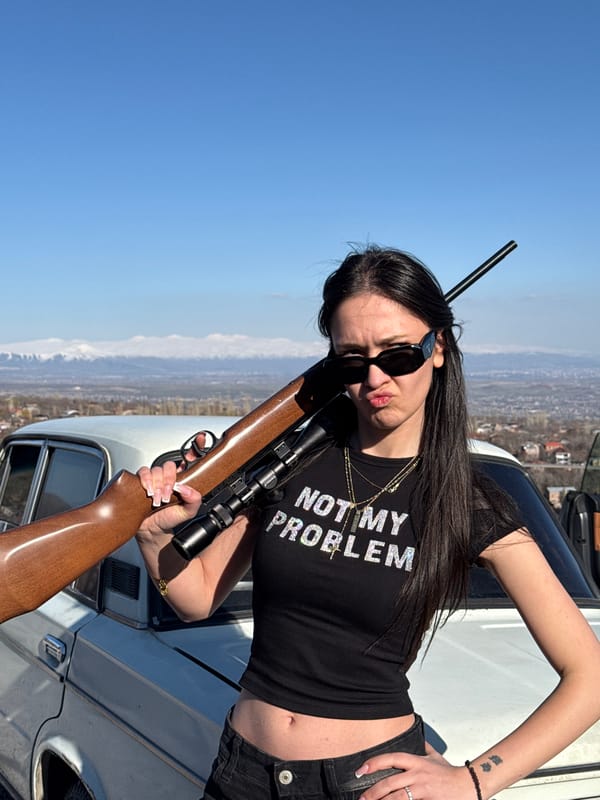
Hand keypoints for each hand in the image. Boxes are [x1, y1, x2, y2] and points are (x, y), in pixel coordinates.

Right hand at [136, 461, 202, 541]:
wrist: (152, 530)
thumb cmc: (169, 518)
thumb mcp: (187, 512)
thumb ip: (194, 500)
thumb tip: (187, 489)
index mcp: (179, 481)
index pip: (182, 465)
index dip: (184, 462)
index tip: (183, 471)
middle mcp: (166, 478)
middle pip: (167, 467)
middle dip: (167, 481)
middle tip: (167, 496)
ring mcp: (153, 479)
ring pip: (155, 470)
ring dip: (156, 484)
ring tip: (157, 498)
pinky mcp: (140, 482)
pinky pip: (141, 473)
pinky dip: (145, 480)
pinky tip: (148, 492)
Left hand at [355, 743, 474, 799]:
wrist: (469, 785)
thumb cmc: (450, 773)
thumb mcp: (435, 756)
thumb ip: (423, 747)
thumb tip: (417, 737)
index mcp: (417, 761)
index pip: (392, 758)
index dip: (375, 762)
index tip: (361, 769)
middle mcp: (418, 774)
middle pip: (390, 782)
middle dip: (373, 791)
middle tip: (361, 798)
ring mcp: (422, 789)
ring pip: (397, 797)